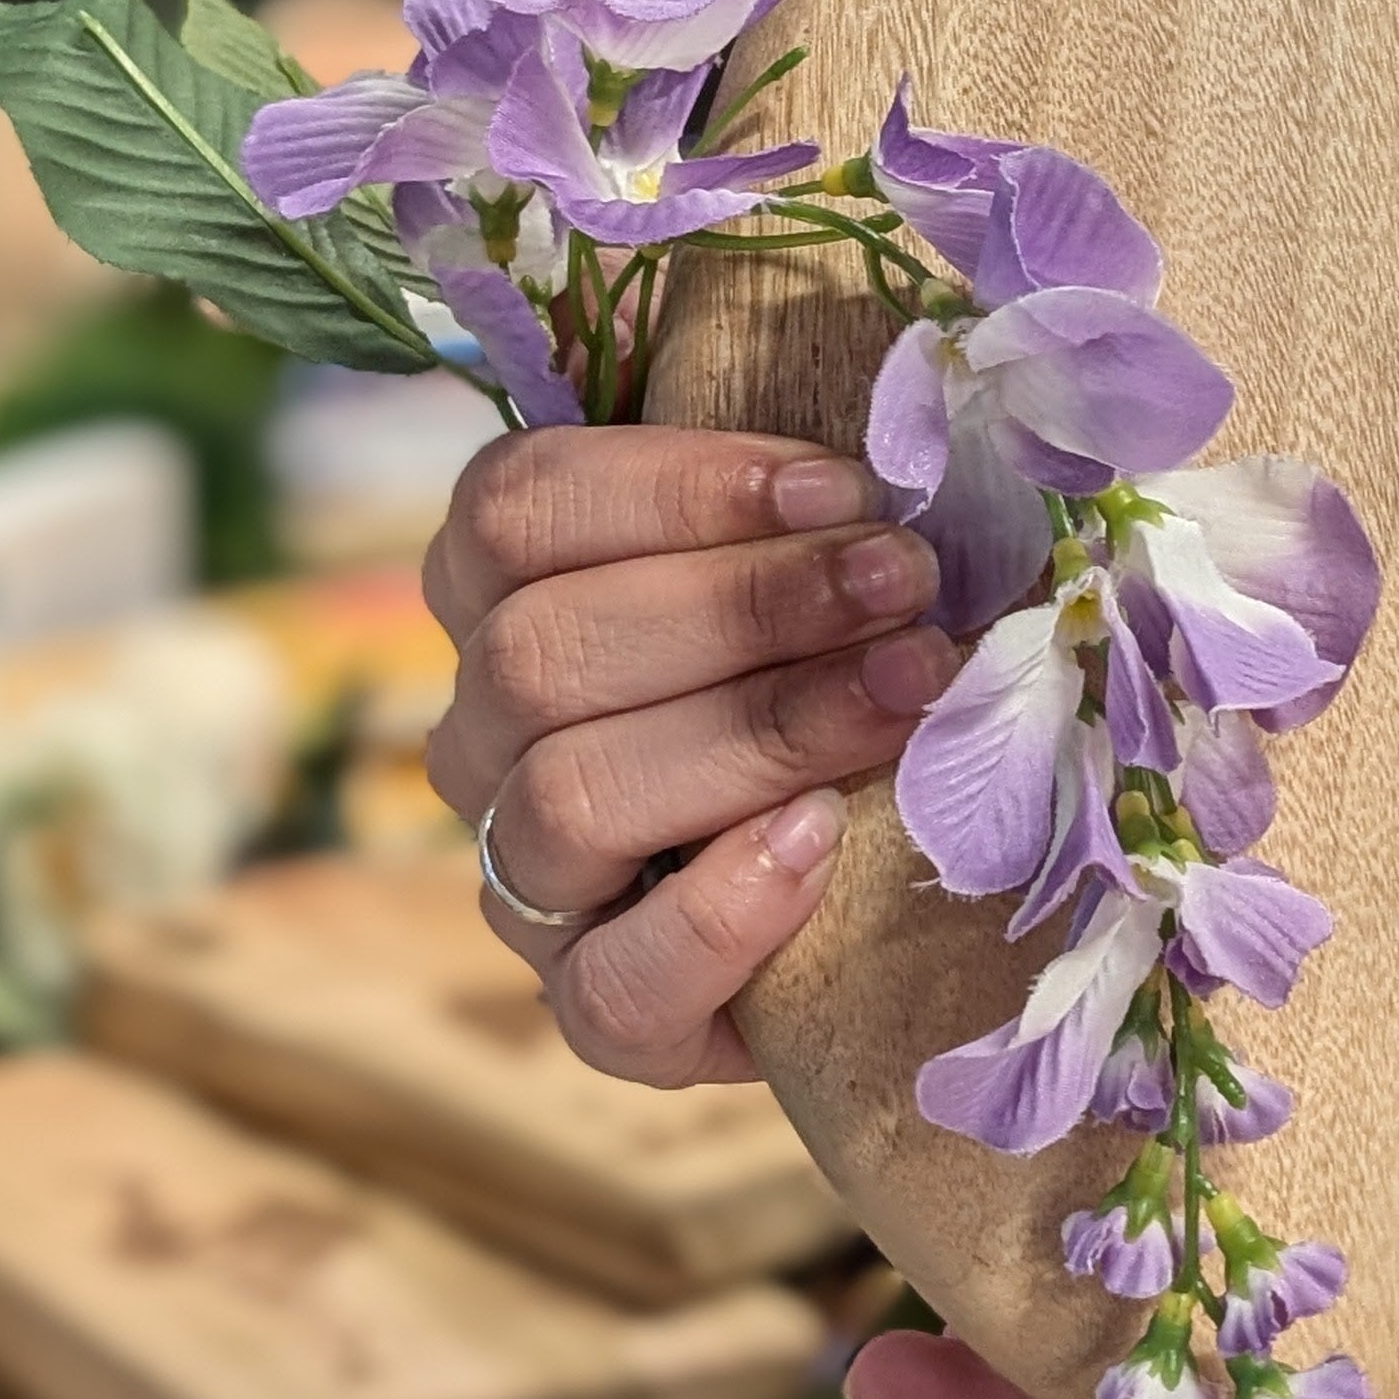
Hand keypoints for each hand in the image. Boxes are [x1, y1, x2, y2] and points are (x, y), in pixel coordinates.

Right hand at [424, 425, 958, 1087]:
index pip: (516, 505)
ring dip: (756, 733)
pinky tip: (822, 844)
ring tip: (909, 689)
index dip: (677, 485)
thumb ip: (810, 490)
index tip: (844, 484)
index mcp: (500, 595)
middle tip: (905, 579)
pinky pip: (611, 985)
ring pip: (565, 801)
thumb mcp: (807, 558)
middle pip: (542, 649)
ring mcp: (523, 880)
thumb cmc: (832, 666)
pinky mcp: (595, 1008)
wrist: (869, 890)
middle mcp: (482, 736)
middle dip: (743, 604)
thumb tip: (916, 390)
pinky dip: (721, 914)